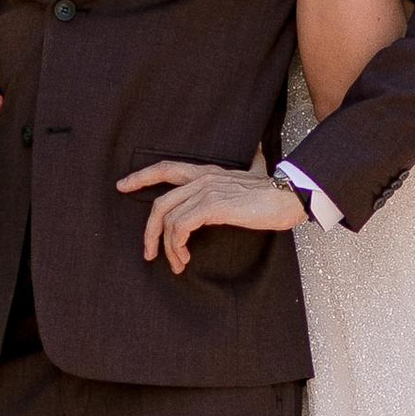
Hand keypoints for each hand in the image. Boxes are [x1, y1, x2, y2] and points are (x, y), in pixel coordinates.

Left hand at [118, 159, 305, 273]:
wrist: (291, 195)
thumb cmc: (277, 190)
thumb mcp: (258, 174)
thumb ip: (254, 165)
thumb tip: (259, 151)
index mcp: (209, 173)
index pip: (167, 169)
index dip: (142, 176)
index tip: (123, 186)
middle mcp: (203, 179)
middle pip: (160, 202)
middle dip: (148, 231)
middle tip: (148, 253)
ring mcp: (206, 191)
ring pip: (168, 219)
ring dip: (168, 248)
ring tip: (178, 264)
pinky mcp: (212, 206)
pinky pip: (180, 227)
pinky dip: (177, 246)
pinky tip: (185, 258)